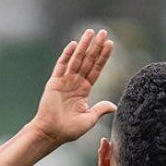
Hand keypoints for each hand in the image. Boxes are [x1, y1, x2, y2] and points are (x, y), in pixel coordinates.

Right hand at [30, 29, 115, 146]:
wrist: (51, 133)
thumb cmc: (68, 130)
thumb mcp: (89, 119)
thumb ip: (100, 109)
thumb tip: (114, 106)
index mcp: (84, 91)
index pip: (96, 69)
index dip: (103, 57)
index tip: (110, 43)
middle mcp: (75, 83)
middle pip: (88, 60)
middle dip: (95, 46)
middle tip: (103, 32)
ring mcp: (64, 81)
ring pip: (76, 59)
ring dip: (83, 45)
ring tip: (91, 32)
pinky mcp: (54, 82)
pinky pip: (61, 65)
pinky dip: (67, 54)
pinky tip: (74, 44)